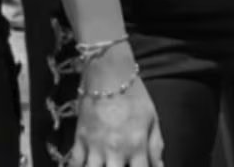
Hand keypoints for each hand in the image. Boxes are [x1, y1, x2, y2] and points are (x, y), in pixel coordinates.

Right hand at [72, 51, 163, 166]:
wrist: (109, 75)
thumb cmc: (134, 95)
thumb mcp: (152, 118)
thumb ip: (155, 146)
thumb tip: (159, 166)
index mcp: (136, 145)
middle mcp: (115, 150)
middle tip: (120, 164)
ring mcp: (95, 147)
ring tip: (104, 164)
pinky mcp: (79, 140)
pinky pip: (74, 164)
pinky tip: (84, 165)